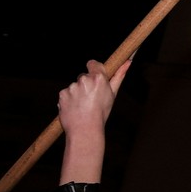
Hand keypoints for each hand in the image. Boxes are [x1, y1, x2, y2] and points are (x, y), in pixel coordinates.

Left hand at [57, 58, 129, 183]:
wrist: (85, 129)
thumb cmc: (101, 113)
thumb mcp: (113, 94)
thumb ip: (119, 76)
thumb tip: (128, 61)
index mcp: (98, 78)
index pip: (93, 63)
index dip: (94, 70)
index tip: (95, 78)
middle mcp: (84, 79)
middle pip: (83, 76)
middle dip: (86, 84)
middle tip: (91, 98)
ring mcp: (72, 87)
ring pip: (74, 86)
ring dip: (77, 93)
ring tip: (82, 106)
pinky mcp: (62, 94)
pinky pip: (66, 93)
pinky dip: (69, 99)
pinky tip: (74, 108)